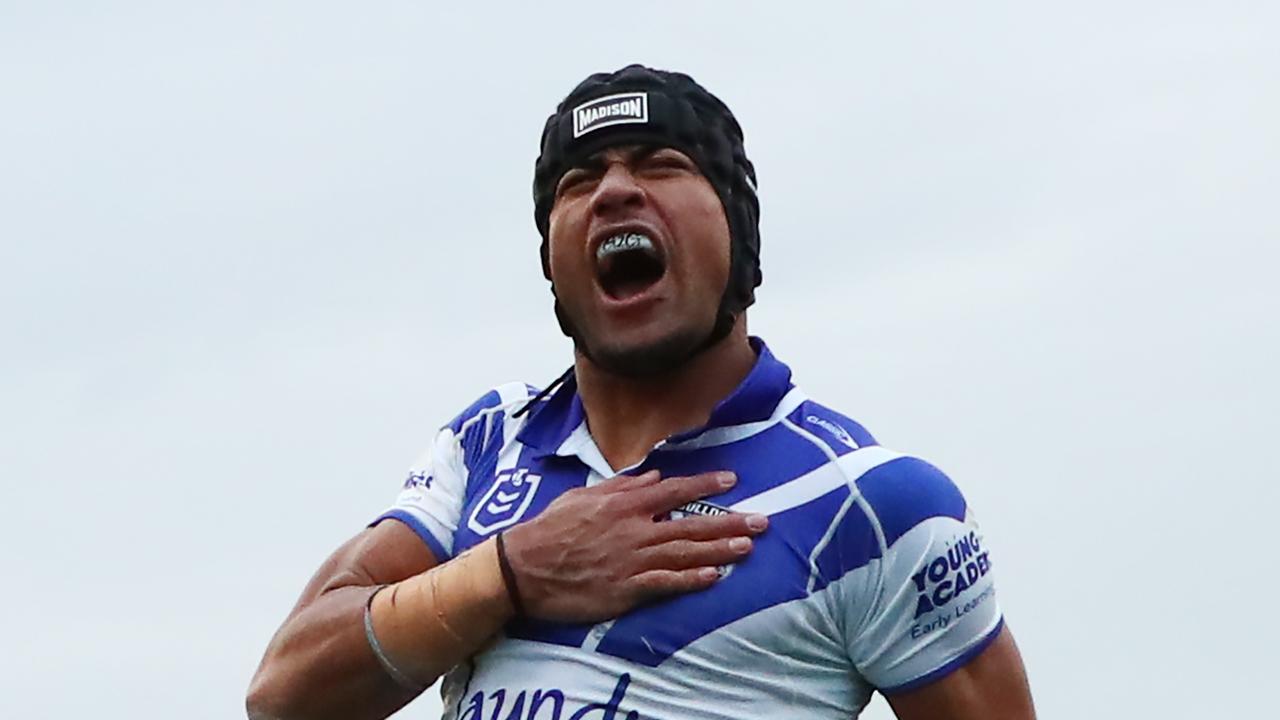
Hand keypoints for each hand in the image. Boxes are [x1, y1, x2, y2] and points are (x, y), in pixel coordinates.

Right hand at [501, 470, 767, 622]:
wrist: (523, 568)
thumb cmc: (550, 529)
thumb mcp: (583, 496)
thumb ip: (622, 486)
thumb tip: (652, 476)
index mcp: (624, 504)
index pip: (674, 489)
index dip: (705, 484)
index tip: (732, 479)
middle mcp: (634, 529)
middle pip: (691, 523)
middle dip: (729, 522)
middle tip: (761, 521)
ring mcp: (632, 560)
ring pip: (685, 553)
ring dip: (720, 550)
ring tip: (748, 548)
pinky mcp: (626, 589)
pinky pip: (666, 583)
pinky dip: (691, 580)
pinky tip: (714, 577)